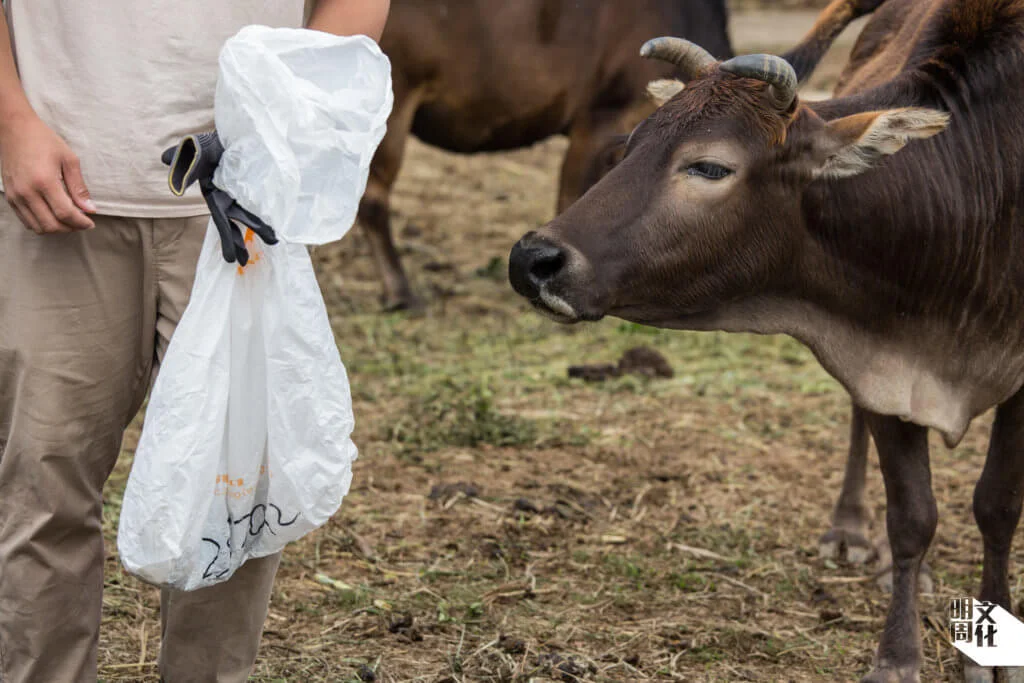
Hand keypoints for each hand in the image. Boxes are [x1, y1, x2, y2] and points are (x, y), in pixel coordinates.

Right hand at [0, 112, 95, 232]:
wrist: (14, 129)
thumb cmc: (44, 140)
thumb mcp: (69, 160)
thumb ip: (79, 187)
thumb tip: (90, 209)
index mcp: (44, 181)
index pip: (65, 213)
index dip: (81, 223)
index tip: (91, 223)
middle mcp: (27, 192)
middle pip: (51, 225)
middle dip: (70, 228)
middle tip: (82, 222)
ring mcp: (16, 196)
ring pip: (38, 227)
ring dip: (56, 228)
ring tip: (69, 220)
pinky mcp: (10, 196)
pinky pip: (26, 220)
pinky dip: (41, 224)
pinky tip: (53, 215)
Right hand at [161, 131, 276, 265]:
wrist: (226, 130)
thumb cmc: (204, 142)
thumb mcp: (191, 149)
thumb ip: (181, 159)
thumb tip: (165, 162)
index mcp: (212, 195)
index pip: (220, 220)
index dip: (226, 238)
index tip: (230, 259)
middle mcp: (227, 198)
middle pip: (236, 222)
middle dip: (240, 242)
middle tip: (246, 262)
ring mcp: (241, 192)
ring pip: (251, 212)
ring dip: (261, 228)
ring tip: (274, 242)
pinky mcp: (254, 184)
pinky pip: (262, 201)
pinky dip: (269, 211)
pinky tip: (279, 221)